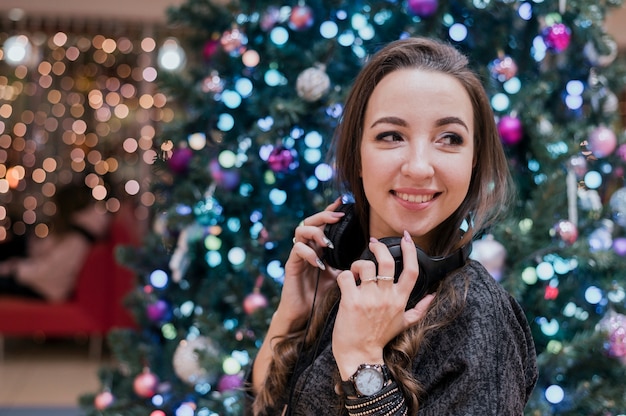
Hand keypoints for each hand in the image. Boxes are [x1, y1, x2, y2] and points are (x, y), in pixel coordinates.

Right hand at [274, 198, 344, 324]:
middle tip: (338, 218)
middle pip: (310, 221)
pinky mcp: (291, 265)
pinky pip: (297, 250)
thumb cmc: (322, 294)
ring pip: (301, 230)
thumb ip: (348, 262)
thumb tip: (369, 255)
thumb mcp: (340, 275)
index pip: (324, 223)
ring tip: (328, 243)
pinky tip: (319, 262)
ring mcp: (298, 255)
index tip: (343, 202)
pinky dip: (308, 253)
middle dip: (324, 216)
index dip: (331, 211)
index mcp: (319, 247)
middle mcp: (308, 247)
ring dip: (316, 233)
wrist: (305, 313)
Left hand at [332, 230, 434, 378]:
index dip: (410, 250)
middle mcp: (387, 297)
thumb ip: (420, 309)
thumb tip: (432, 296)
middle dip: (379, 247)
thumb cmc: (379, 339)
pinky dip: (343, 275)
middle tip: (373, 244)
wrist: (360, 355)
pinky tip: (344, 283)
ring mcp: (369, 298)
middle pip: (387, 261)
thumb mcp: (404, 324)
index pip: (412, 270)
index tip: (406, 238)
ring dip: (358, 264)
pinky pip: (345, 276)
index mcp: (400, 300)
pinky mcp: (351, 301)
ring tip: (355, 272)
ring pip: (365, 266)